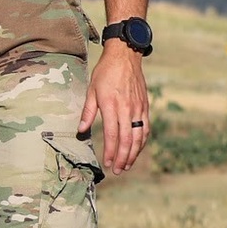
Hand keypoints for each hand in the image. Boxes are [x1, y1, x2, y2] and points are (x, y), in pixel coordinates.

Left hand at [79, 41, 150, 173]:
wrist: (125, 57)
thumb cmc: (105, 73)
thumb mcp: (91, 89)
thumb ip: (87, 111)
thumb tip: (81, 130)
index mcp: (111, 105)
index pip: (111, 134)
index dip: (109, 151)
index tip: (106, 163)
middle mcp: (127, 109)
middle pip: (127, 139)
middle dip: (122, 157)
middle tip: (117, 170)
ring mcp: (138, 108)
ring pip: (139, 136)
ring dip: (133, 153)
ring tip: (126, 165)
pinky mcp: (145, 106)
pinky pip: (145, 128)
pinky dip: (142, 141)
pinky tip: (137, 149)